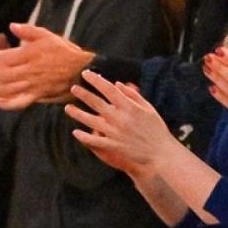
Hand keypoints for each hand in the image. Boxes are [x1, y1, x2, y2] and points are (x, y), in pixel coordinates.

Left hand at [0, 22, 94, 109]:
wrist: (81, 70)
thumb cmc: (64, 51)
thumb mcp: (48, 35)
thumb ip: (29, 31)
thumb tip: (12, 26)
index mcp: (30, 54)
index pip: (4, 57)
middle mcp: (30, 71)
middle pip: (2, 75)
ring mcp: (33, 84)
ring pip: (8, 89)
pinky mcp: (38, 95)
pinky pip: (20, 102)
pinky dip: (7, 104)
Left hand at [65, 71, 180, 171]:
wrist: (160, 153)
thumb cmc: (156, 130)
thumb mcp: (149, 108)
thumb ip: (133, 95)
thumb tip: (117, 84)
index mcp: (129, 107)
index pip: (108, 89)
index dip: (95, 80)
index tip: (86, 74)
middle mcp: (120, 118)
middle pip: (96, 103)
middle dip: (83, 94)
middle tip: (73, 88)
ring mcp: (115, 133)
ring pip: (91, 121)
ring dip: (78, 114)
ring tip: (68, 108)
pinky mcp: (113, 146)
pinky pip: (95, 141)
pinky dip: (84, 137)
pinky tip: (76, 133)